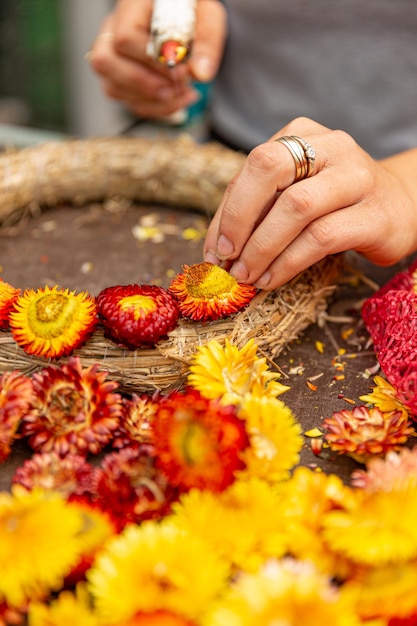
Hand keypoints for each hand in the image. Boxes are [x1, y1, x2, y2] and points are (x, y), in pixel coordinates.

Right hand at [88, 0, 226, 118]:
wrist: (188, 20)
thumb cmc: (192, 14)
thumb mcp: (208, 18)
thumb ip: (207, 43)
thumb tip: (200, 73)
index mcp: (132, 7)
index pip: (125, 37)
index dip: (152, 61)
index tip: (180, 72)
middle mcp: (114, 29)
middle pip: (105, 62)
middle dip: (146, 84)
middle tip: (176, 88)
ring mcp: (113, 55)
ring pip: (113, 87)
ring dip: (151, 101)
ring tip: (181, 95)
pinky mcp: (120, 78)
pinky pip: (127, 101)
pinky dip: (154, 108)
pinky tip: (175, 100)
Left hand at [204, 117, 416, 289]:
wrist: (402, 207)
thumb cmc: (336, 203)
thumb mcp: (295, 192)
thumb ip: (258, 209)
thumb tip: (216, 248)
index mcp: (303, 134)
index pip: (252, 166)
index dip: (227, 211)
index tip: (214, 249)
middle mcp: (331, 147)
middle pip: (268, 168)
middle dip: (238, 217)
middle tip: (226, 257)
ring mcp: (357, 177)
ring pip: (295, 207)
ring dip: (261, 248)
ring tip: (247, 275)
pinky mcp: (374, 214)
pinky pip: (320, 238)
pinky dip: (288, 263)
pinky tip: (272, 278)